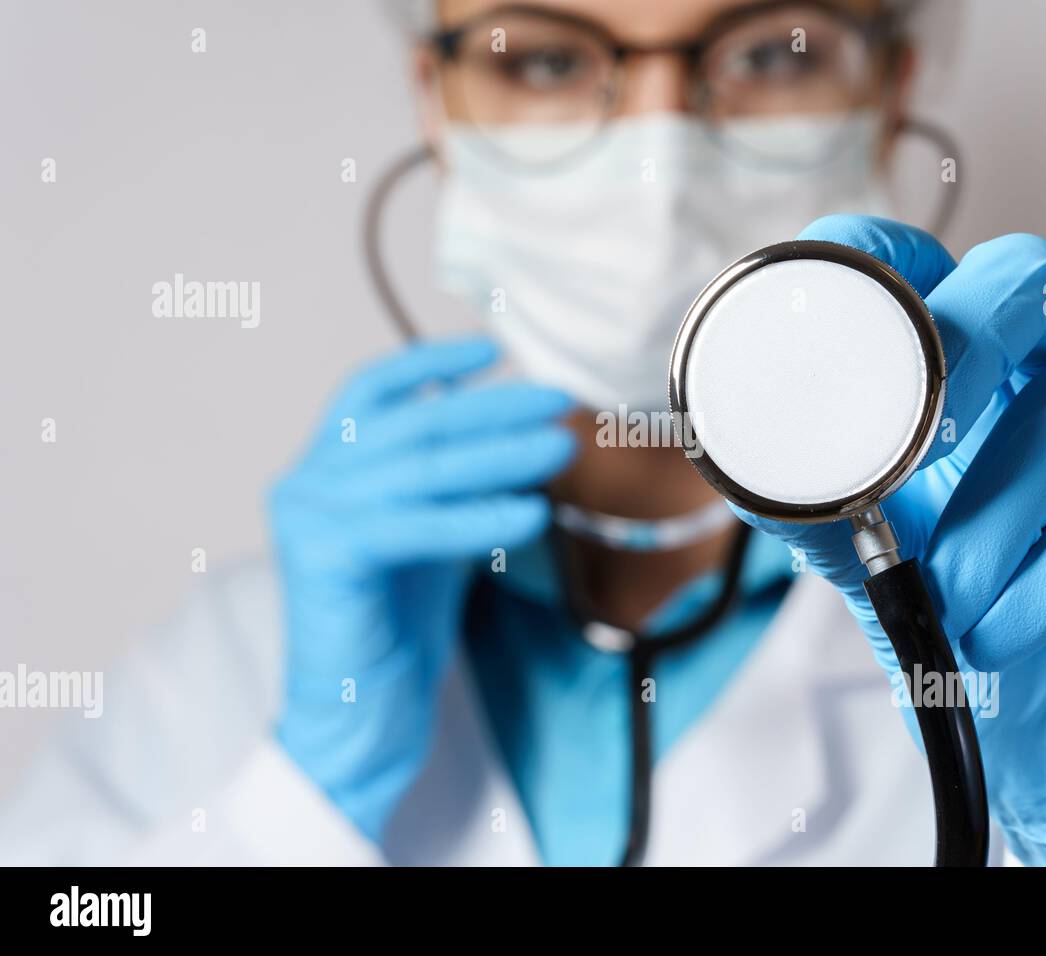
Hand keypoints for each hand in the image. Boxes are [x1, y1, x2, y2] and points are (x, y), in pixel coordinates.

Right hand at [269, 337, 574, 840]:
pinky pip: (415, 525)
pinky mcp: (323, 557)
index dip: (428, 363)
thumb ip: (460, 484)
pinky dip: (478, 517)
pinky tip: (533, 511)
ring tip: (561, 445)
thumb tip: (527, 436)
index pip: (369, 391)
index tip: (491, 348)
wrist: (361, 713)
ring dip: (501, 454)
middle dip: (492, 409)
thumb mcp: (436, 532)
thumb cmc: (398, 624)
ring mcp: (308, 516)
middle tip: (557, 400)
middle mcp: (306, 482)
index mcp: (325, 468)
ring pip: (421, 470)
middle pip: (411, 425)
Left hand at [743, 215, 1045, 864]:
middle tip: (913, 439)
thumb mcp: (884, 579)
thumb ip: (820, 511)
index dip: (880, 262)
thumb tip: (737, 456)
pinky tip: (1008, 629)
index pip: (932, 275)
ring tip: (952, 598)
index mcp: (974, 390)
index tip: (830, 316)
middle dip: (964, 342)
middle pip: (1029, 279)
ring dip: (996, 512)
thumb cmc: (991, 651)